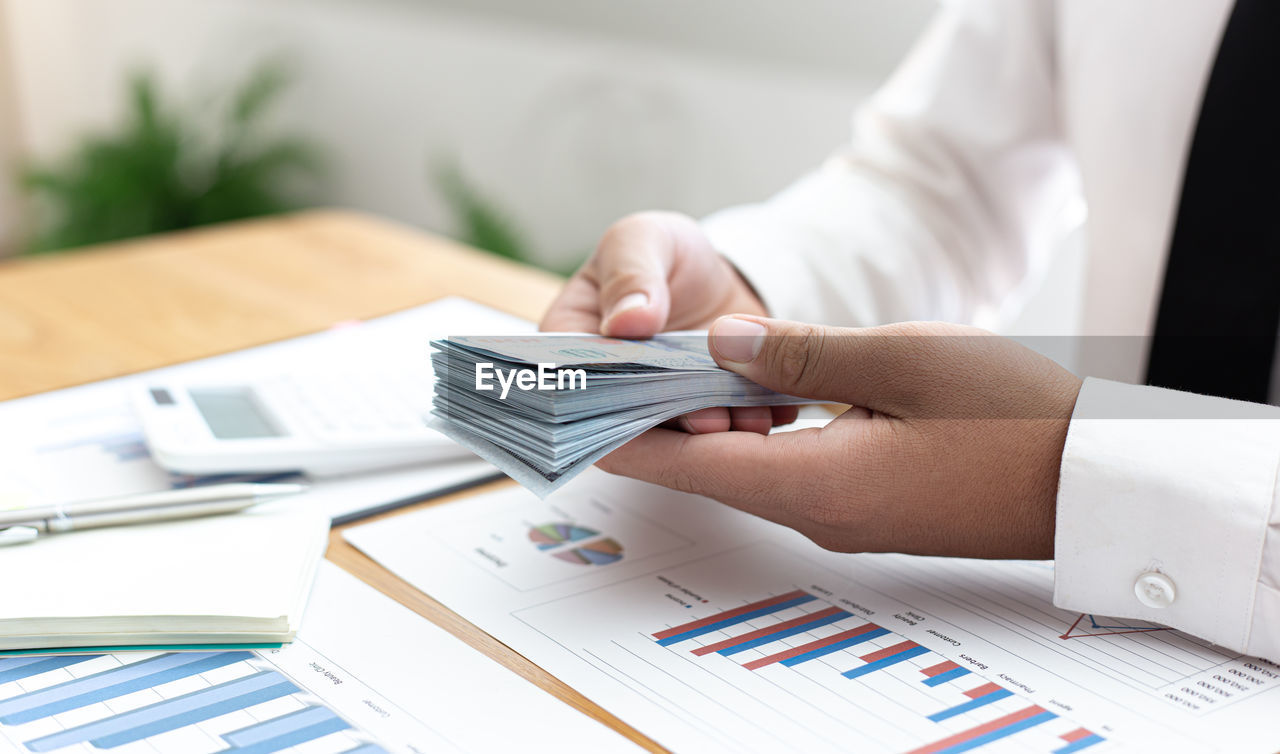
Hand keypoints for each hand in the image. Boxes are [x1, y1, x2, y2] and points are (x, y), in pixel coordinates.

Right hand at [541, 211, 794, 433]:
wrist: (716, 277)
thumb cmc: (663, 254)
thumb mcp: (643, 241)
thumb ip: (631, 274)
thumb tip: (626, 321)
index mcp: (572, 346)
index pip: (574, 390)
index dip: (608, 405)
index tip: (654, 398)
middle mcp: (606, 391)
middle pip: (627, 429)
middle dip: (674, 429)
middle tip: (716, 419)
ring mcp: (654, 412)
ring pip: (676, 443)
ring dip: (716, 438)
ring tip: (754, 418)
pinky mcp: (697, 420)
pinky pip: (719, 441)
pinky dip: (747, 430)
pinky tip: (775, 412)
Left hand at [598, 315, 1082, 558]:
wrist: (1094, 480)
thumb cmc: (1013, 416)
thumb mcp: (902, 360)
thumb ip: (800, 352)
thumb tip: (719, 343)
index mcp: (812, 485)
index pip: (684, 462)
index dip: (623, 429)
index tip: (575, 399)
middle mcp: (817, 515)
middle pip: (706, 468)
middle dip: (655, 419)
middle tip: (614, 366)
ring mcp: (844, 518)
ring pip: (745, 468)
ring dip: (705, 422)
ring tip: (667, 365)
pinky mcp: (870, 508)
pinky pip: (786, 472)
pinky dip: (753, 433)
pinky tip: (751, 393)